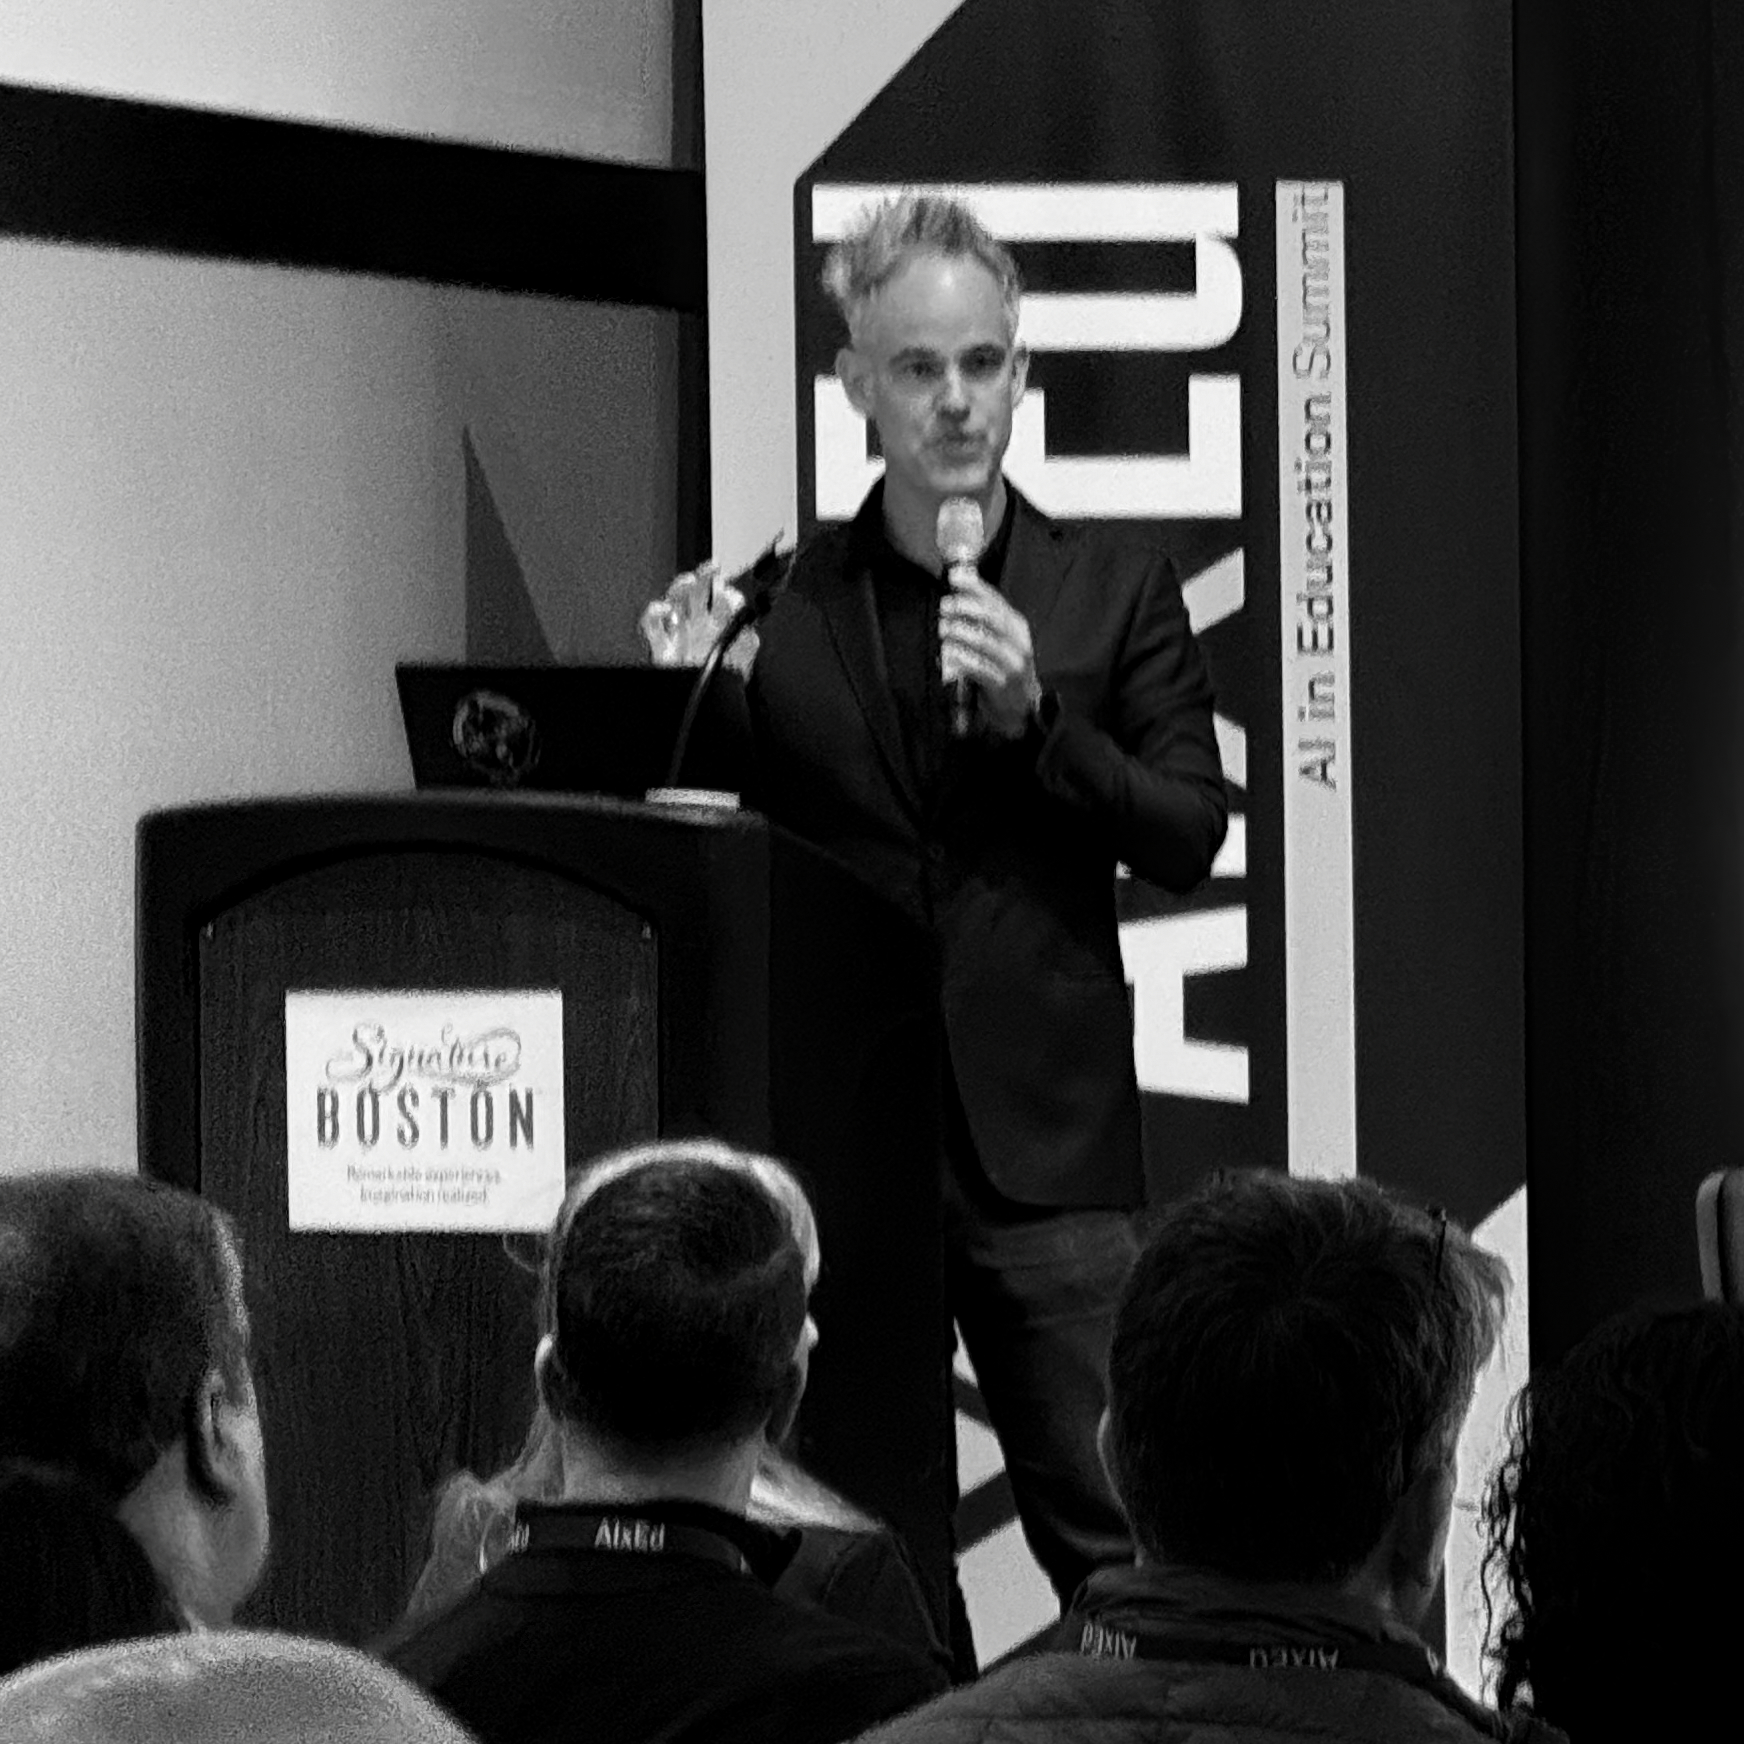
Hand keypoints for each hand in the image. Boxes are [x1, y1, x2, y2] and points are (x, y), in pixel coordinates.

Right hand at [638, 562, 757, 676]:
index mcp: (719, 624)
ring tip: (690, 582)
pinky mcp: (661, 645)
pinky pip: (651, 621)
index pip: (721, 596)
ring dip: (682, 586)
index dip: (726, 588)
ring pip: (676, 598)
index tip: (731, 589)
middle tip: (713, 567)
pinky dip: (655, 611)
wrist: (705, 701)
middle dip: (705, 575)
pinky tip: (665, 611)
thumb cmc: (725, 680)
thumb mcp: (744, 651)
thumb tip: (745, 618)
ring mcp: (679, 632)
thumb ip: (747, 633)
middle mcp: (699, 624)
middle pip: (698, 590)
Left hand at [939, 570, 1041, 737]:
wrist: (1021, 705)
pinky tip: (947, 653)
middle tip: (944, 606)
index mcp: (1016, 625)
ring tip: (943, 628)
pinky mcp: (1002, 684)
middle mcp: (1018, 641)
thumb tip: (957, 582)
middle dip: (966, 608)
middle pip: (992, 618)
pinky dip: (961, 658)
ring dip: (960, 632)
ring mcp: (1012, 663)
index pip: (996, 600)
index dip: (975, 587)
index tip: (953, 577)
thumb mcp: (998, 638)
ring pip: (985, 641)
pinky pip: (979, 668)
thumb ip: (981, 614)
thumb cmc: (1002, 666)